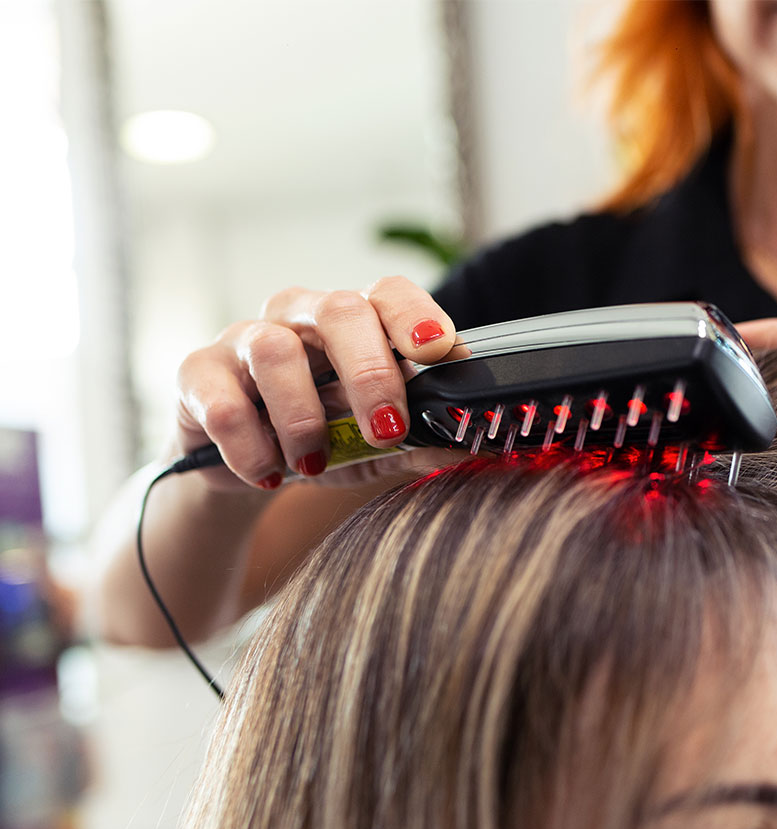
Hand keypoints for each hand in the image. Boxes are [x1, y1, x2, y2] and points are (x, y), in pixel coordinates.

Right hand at [174, 276, 461, 489]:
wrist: (247, 466)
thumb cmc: (324, 438)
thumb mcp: (376, 446)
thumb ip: (418, 442)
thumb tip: (464, 447)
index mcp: (356, 322)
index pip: (390, 293)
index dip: (417, 315)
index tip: (439, 351)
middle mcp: (302, 316)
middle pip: (339, 311)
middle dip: (370, 373)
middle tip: (387, 429)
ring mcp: (246, 338)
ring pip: (275, 351)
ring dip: (303, 417)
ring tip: (314, 464)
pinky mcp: (198, 372)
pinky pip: (222, 403)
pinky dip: (250, 446)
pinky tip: (268, 473)